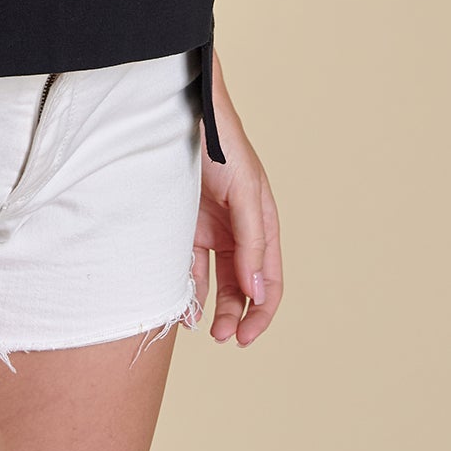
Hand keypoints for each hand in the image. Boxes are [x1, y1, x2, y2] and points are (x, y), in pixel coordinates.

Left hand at [190, 45, 281, 345]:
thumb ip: (251, 243)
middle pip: (243, 287)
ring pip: (215, 281)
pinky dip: (187, 286)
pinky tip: (182, 302)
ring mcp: (210, 230)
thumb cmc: (220, 145)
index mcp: (262, 224)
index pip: (270, 280)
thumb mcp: (243, 194)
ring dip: (212, 307)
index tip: (246, 337)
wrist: (179, 112)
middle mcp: (239, 232)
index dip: (263, 312)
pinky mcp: (183, 226)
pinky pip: (188, 265)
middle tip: (221, 337)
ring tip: (202, 327)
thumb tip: (258, 293)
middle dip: (236, 316)